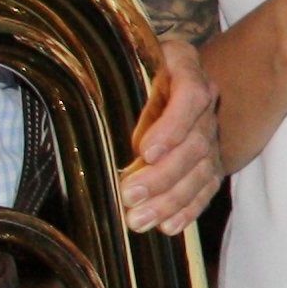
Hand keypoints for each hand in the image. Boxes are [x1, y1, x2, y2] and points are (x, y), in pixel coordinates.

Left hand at [120, 35, 220, 232]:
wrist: (156, 75)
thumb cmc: (127, 68)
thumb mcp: (118, 62)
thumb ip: (106, 76)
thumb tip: (75, 100)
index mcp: (184, 67)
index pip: (191, 96)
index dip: (172, 126)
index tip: (144, 151)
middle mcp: (205, 102)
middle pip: (196, 142)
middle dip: (163, 174)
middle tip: (129, 196)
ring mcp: (211, 132)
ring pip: (202, 169)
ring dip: (172, 198)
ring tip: (140, 219)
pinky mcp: (211, 159)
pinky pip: (208, 186)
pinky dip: (189, 208)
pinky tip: (169, 225)